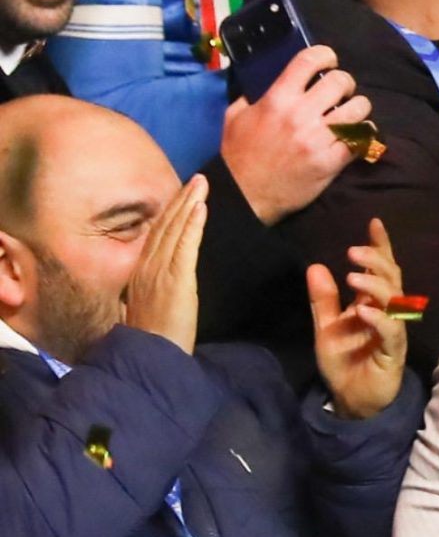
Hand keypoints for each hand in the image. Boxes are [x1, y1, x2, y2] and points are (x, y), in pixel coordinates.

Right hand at [125, 175, 206, 353]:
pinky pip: (185, 247)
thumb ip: (151, 288)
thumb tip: (160, 278)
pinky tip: (200, 208)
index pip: (156, 236)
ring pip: (174, 231)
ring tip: (201, 184)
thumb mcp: (147, 307)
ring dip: (188, 204)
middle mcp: (146, 268)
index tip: (182, 194)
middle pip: (164, 227)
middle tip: (197, 179)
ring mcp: (160, 273)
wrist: (152, 357)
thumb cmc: (153, 338)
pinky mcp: (176, 281)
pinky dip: (192, 225)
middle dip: (181, 200)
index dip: (170, 213)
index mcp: (140, 274)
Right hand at [221, 45, 368, 224]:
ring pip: (359, 107)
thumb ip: (251, 95)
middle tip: (339, 92)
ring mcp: (318, 138)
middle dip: (344, 83)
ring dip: (357, 108)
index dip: (325, 55)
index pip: (309, 60)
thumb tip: (265, 80)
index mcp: (277, 99)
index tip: (328, 61)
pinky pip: (362, 138)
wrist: (244, 196)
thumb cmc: (238, 155)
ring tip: (349, 113)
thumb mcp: (235, 118)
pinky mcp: (331, 161)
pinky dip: (363, 133)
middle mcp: (300, 114)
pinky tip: (356, 134)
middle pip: (341, 81)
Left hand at [309, 219, 409, 419]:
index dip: (380, 246)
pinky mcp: (393, 352)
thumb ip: (323, 300)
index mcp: (373, 303)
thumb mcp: (325, 327)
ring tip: (353, 277)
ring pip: (395, 301)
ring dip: (375, 286)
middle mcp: (388, 313)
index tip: (374, 223)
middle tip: (353, 252)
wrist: (351, 400)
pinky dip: (378, 319)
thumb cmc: (344, 362)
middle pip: (391, 279)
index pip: (381, 269)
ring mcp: (393, 331)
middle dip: (376, 261)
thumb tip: (315, 265)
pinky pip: (391, 331)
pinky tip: (362, 311)